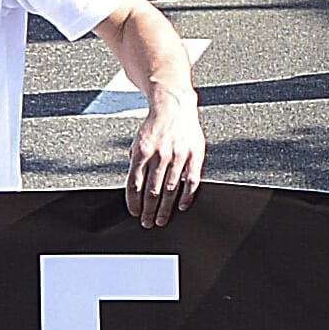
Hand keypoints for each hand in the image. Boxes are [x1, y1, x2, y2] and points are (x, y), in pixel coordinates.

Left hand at [126, 97, 204, 227]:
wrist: (174, 106)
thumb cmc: (155, 125)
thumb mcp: (137, 141)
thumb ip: (136, 162)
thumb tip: (135, 184)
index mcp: (142, 152)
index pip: (134, 184)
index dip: (133, 202)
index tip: (134, 212)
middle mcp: (159, 155)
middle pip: (152, 190)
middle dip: (148, 210)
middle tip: (147, 222)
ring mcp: (178, 155)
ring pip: (170, 189)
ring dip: (165, 208)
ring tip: (162, 220)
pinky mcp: (194, 155)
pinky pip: (191, 180)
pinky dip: (186, 196)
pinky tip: (181, 206)